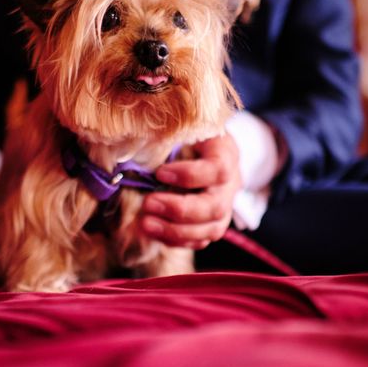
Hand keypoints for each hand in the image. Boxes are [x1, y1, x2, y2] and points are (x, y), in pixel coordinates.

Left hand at [141, 134, 241, 248]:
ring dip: (175, 231)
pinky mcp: (214, 224)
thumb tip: (136, 148)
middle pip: (215, 207)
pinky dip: (177, 240)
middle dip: (179, 210)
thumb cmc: (190, 134)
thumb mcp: (184, 126)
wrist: (206, 148)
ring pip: (211, 229)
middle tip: (148, 204)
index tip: (160, 173)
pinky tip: (154, 232)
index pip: (217, 170)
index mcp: (226, 154)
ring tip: (145, 223)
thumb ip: (168, 136)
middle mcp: (231, 184)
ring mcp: (225, 207)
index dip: (190, 175)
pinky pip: (201, 240)